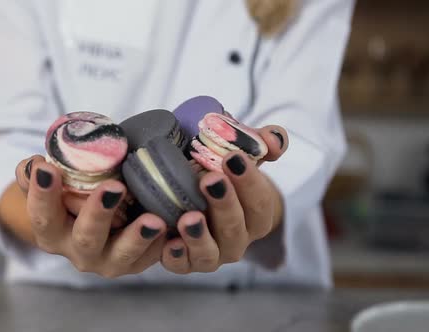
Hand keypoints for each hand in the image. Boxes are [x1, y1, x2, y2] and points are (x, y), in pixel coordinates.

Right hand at [14, 156, 166, 277]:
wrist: (94, 222)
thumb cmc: (69, 196)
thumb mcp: (50, 185)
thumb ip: (35, 173)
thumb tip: (34, 164)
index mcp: (51, 232)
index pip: (42, 215)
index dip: (42, 193)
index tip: (47, 167)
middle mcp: (76, 251)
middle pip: (85, 237)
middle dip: (99, 213)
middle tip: (114, 187)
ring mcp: (107, 261)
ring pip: (122, 255)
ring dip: (138, 237)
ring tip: (155, 220)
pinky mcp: (134, 263)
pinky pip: (150, 257)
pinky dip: (162, 245)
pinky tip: (174, 229)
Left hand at [161, 126, 288, 272]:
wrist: (190, 196)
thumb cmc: (220, 173)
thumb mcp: (239, 154)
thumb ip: (260, 142)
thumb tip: (275, 139)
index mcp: (256, 216)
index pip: (261, 202)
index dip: (249, 181)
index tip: (233, 157)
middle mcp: (237, 240)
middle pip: (235, 227)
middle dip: (223, 203)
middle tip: (209, 179)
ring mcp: (212, 255)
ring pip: (210, 252)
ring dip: (199, 235)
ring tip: (188, 217)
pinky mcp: (185, 263)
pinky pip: (181, 265)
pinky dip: (176, 256)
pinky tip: (168, 243)